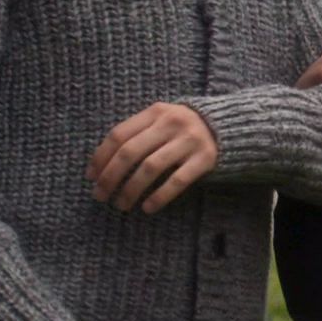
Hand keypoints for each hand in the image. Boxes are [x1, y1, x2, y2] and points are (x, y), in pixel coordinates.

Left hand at [87, 103, 219, 213]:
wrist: (230, 126)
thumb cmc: (184, 129)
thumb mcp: (162, 121)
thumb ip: (137, 133)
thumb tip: (100, 165)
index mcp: (156, 112)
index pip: (118, 135)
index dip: (101, 157)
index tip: (91, 177)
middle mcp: (172, 123)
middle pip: (130, 152)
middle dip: (110, 177)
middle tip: (100, 196)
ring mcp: (190, 140)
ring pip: (150, 168)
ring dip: (131, 189)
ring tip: (121, 205)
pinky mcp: (205, 158)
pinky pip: (177, 180)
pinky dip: (160, 196)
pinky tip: (148, 208)